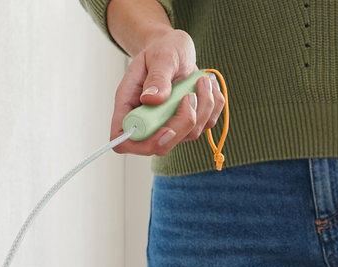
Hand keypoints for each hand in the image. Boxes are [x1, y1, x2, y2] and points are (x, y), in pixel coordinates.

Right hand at [110, 29, 223, 155]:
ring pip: (188, 135)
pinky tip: (206, 86)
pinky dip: (213, 104)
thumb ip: (157, 77)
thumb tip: (152, 98)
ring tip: (201, 80)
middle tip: (190, 95)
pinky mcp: (188, 122)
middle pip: (161, 146)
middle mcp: (146, 122)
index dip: (144, 144)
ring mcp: (168, 124)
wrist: (175, 49)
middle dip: (183, 124)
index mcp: (128, 107)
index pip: (125, 141)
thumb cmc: (162, 50)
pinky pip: (207, 124)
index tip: (166, 128)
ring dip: (203, 108)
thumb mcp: (159, 56)